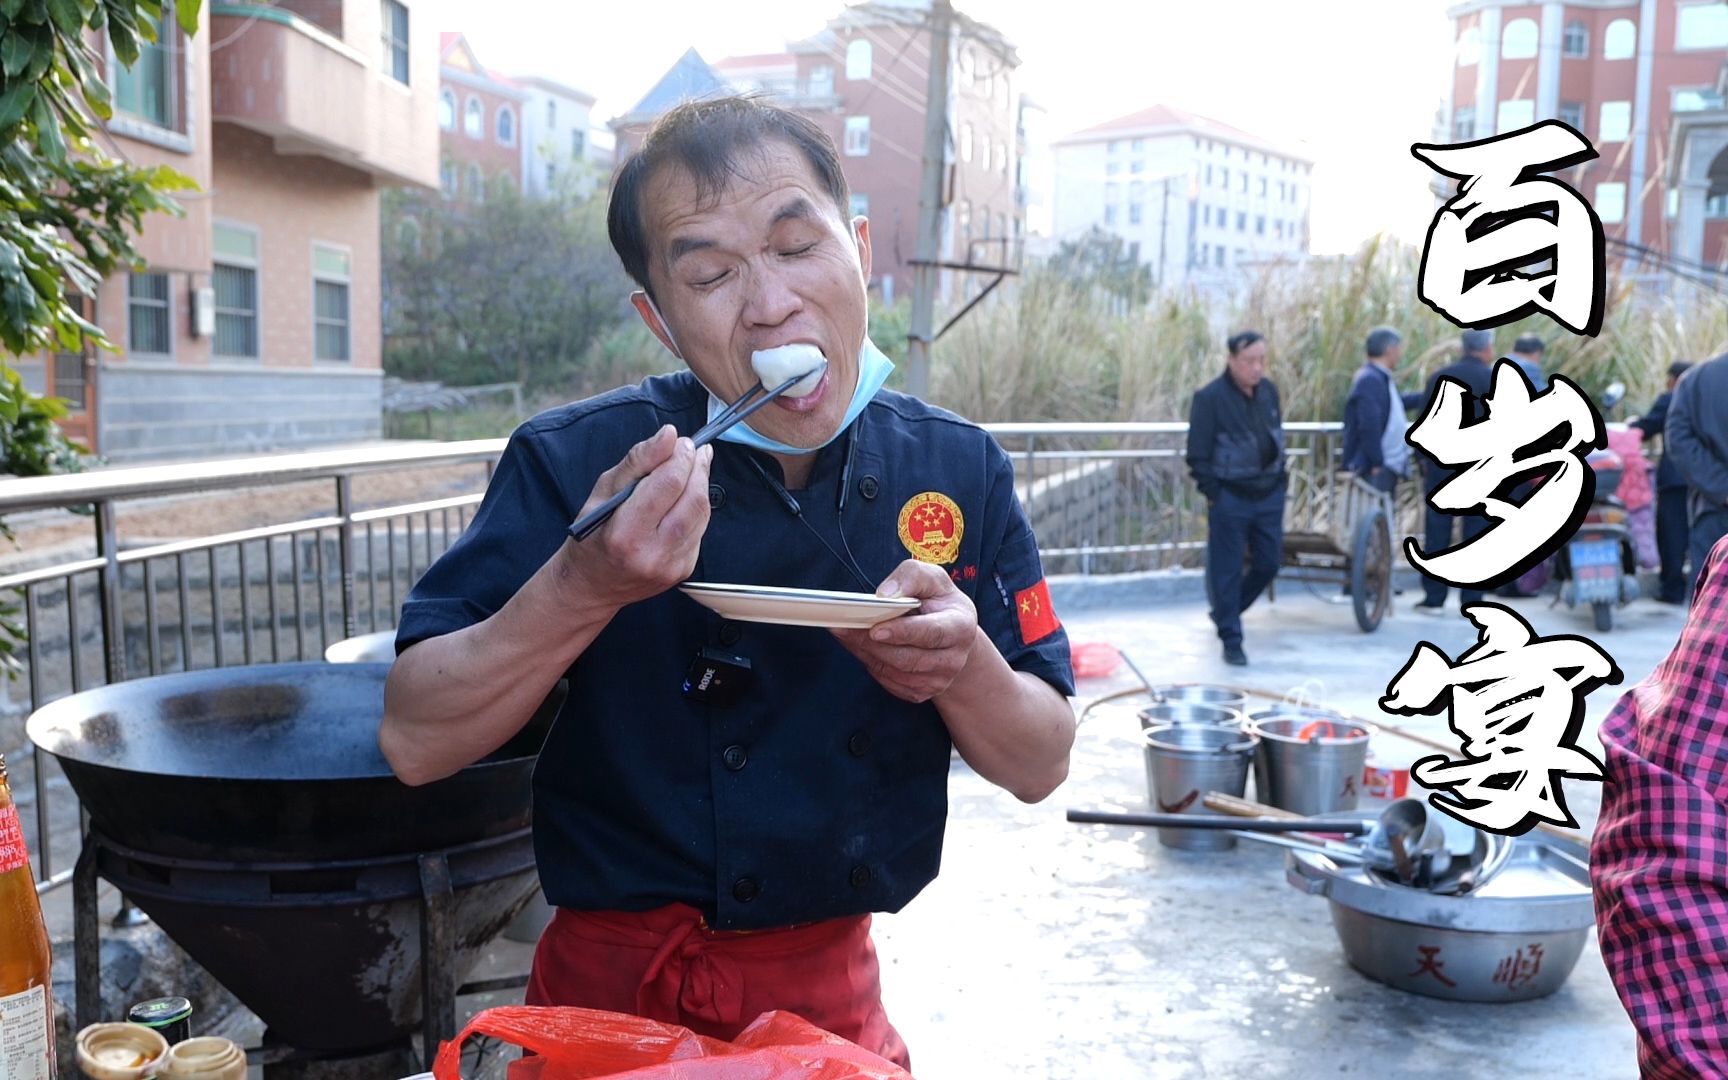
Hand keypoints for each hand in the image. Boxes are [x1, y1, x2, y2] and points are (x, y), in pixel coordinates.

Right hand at [560, 425, 712, 609]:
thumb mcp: (603, 490)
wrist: (592, 584)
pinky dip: (696, 508)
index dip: (681, 457)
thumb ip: (638, 461)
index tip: (682, 442)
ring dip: (701, 486)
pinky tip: (683, 499)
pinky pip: (700, 530)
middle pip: (694, 499)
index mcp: (625, 533)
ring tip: (691, 469)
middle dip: (698, 468)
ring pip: (703, 514)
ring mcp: (671, 566)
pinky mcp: (683, 570)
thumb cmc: (592, 533)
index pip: (669, 484)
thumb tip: (669, 435)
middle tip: (693, 451)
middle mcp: (652, 553)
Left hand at [831, 560, 978, 703]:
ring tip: (844, 634)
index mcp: (961, 627)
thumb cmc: (938, 601)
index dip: (903, 632)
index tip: (875, 629)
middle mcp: (953, 659)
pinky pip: (890, 682)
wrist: (951, 634)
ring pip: (894, 673)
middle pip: (908, 659)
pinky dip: (870, 664)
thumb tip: (884, 595)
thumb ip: (912, 577)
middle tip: (843, 628)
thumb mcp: (932, 578)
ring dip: (866, 654)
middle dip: (872, 644)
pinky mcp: (922, 693)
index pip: (931, 633)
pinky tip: (859, 647)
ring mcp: (939, 680)